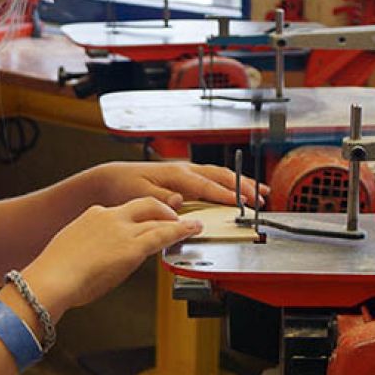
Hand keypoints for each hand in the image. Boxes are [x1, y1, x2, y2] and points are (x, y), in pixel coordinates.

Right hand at [23, 197, 200, 312]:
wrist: (52, 278)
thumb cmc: (56, 274)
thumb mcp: (72, 251)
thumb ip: (90, 249)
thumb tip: (99, 260)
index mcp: (93, 215)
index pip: (122, 211)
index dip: (137, 217)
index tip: (143, 221)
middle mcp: (110, 217)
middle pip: (145, 205)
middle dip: (163, 210)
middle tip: (175, 216)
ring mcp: (123, 230)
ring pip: (158, 219)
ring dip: (178, 221)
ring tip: (192, 224)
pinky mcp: (133, 247)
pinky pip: (164, 235)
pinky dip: (182, 231)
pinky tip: (193, 230)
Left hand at [87, 161, 267, 211]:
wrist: (112, 179)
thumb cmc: (124, 187)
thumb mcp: (139, 195)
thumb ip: (161, 199)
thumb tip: (180, 201)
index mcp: (176, 175)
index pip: (207, 186)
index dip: (226, 195)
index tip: (243, 204)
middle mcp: (184, 170)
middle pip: (221, 176)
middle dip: (244, 187)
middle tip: (262, 200)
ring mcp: (186, 172)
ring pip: (221, 175)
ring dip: (242, 183)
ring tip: (262, 193)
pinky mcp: (185, 177)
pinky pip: (214, 178)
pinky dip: (231, 183)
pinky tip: (240, 190)